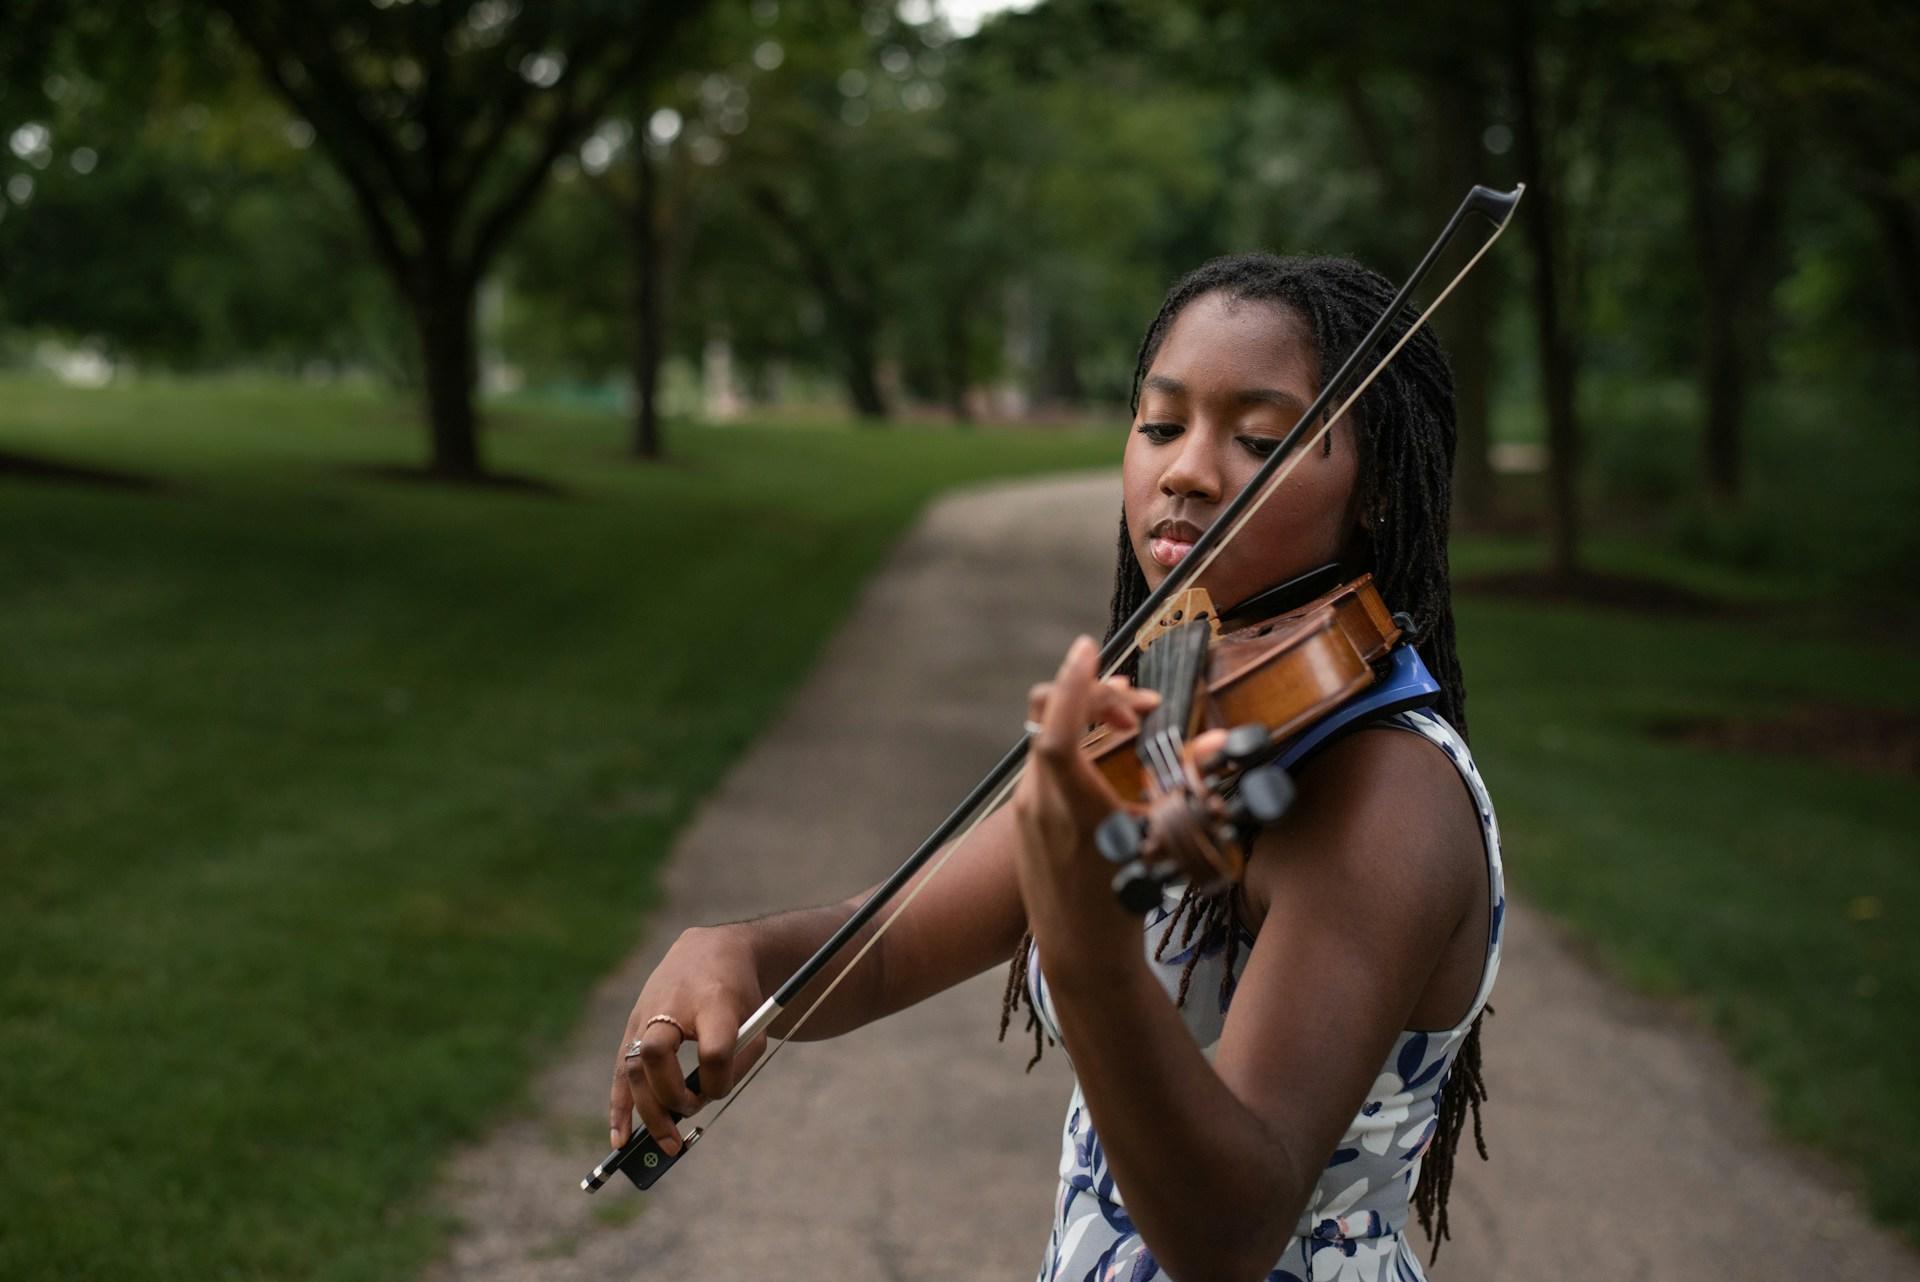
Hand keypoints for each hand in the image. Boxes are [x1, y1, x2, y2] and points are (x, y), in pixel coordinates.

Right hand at [609, 926, 768, 1154]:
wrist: (711, 953)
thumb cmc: (738, 996)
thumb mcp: (756, 1022)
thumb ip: (736, 1063)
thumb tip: (703, 1101)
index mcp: (713, 999)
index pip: (713, 1048)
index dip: (718, 1078)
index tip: (719, 1088)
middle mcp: (671, 1005)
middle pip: (656, 1054)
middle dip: (671, 1094)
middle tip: (689, 1113)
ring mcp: (646, 1013)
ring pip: (634, 1067)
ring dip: (648, 1112)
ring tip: (668, 1144)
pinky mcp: (632, 1025)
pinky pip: (620, 1070)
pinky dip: (619, 1107)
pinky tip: (620, 1140)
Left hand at [1012, 636, 1160, 959]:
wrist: (1080, 956)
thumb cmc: (1124, 907)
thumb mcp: (1161, 845)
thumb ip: (1187, 786)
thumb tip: (1221, 738)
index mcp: (1072, 810)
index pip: (1056, 731)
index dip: (1073, 685)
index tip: (1089, 648)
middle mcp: (1038, 803)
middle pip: (1049, 719)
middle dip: (1095, 695)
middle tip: (1141, 706)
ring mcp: (1025, 809)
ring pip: (1045, 738)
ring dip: (1086, 718)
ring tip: (1132, 723)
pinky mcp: (1023, 817)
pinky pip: (1043, 761)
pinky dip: (1074, 744)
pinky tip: (1107, 753)